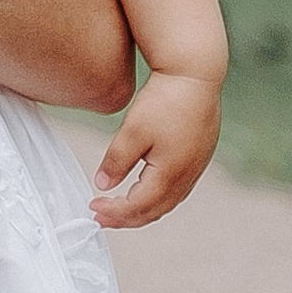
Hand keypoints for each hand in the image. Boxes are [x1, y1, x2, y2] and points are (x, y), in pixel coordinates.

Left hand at [91, 72, 220, 227]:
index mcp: (170, 175)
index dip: (114, 212)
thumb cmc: (166, 100)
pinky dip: (157, 196)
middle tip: (102, 217)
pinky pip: (177, 189)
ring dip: (142, 209)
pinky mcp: (199, 156)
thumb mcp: (133, 131)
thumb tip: (102, 185)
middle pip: (154, 210)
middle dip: (126, 218)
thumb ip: (116, 162)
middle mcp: (187, 176)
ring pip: (167, 201)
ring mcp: (196, 167)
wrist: (195, 74)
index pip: (138, 207)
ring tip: (120, 208)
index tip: (92, 208)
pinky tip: (145, 190)